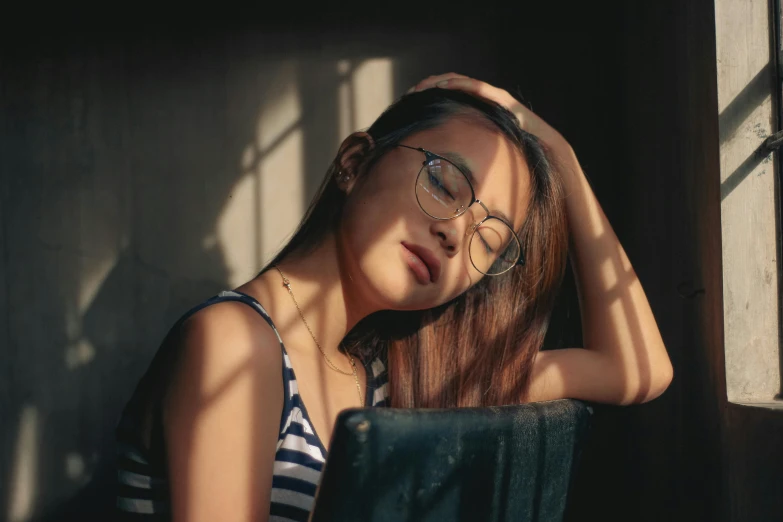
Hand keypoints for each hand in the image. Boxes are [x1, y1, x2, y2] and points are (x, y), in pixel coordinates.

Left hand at [409, 73, 570, 154]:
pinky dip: (464, 85)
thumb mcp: (482, 155)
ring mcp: (494, 98)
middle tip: (409, 93)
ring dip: (441, 82)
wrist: (545, 150)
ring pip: (462, 83)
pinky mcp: (504, 100)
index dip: (427, 97)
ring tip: (423, 87)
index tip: (407, 104)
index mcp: (474, 112)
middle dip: (428, 87)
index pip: (446, 98)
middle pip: (449, 86)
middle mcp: (482, 100)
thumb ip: (464, 156)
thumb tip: (440, 180)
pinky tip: (448, 86)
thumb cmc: (513, 155)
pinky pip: (481, 89)